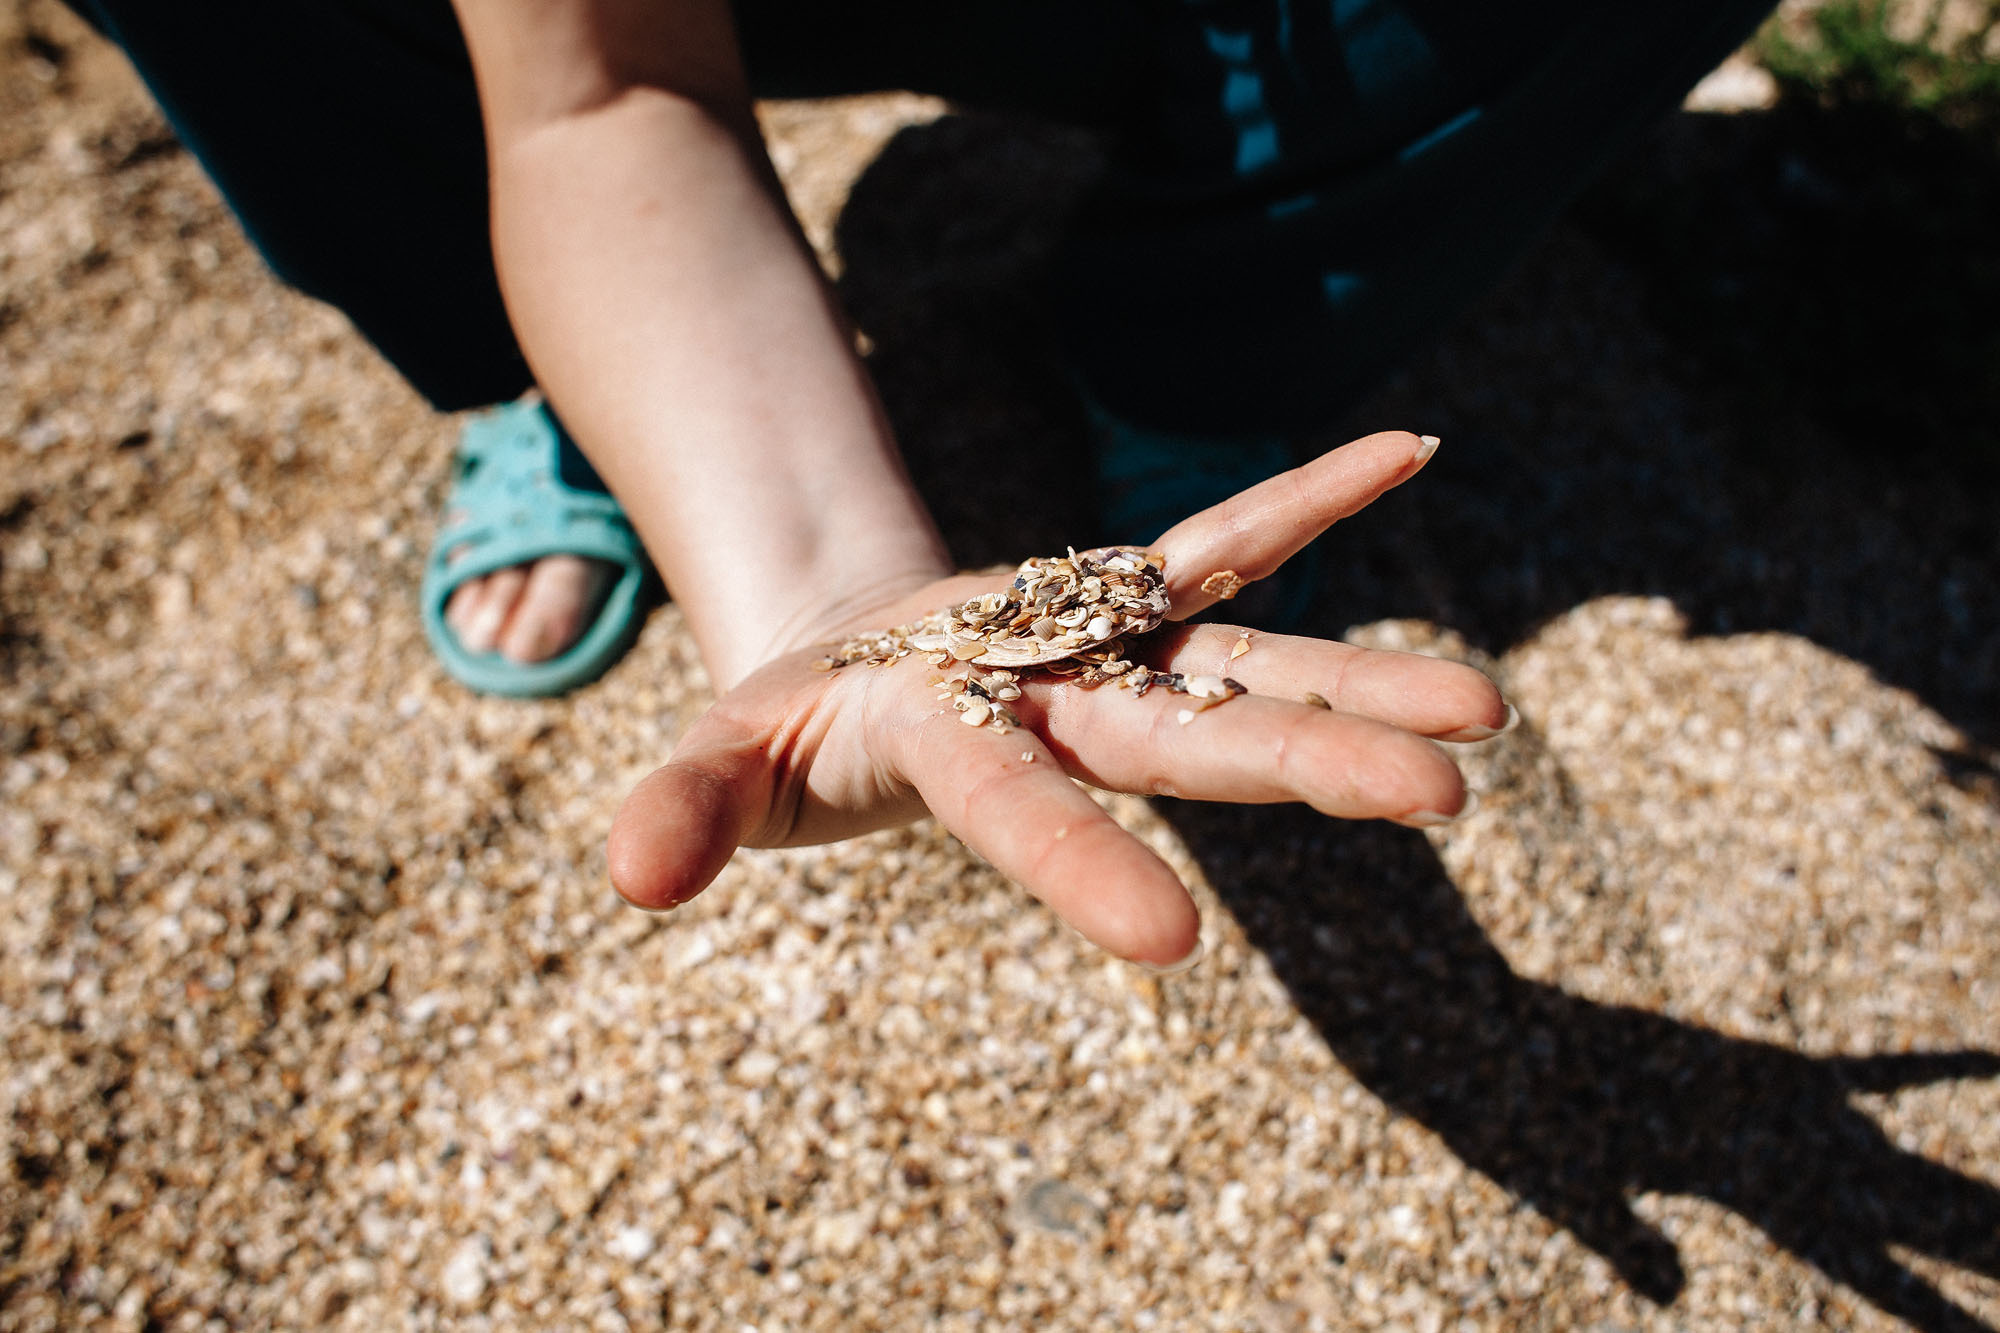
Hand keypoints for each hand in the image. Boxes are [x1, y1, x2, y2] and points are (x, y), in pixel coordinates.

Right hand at [607, 431, 1507, 966]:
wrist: (858, 690)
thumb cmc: (784, 736)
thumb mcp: (717, 759)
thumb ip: (685, 811)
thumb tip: (627, 879)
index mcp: (961, 758)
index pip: (1021, 813)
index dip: (1081, 868)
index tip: (1170, 943)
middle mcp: (1066, 716)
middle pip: (1193, 738)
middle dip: (1310, 764)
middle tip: (1445, 800)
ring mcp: (1111, 653)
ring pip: (1249, 658)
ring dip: (1365, 680)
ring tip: (1491, 716)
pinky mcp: (1128, 588)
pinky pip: (1228, 539)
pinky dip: (1311, 498)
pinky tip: (1411, 449)